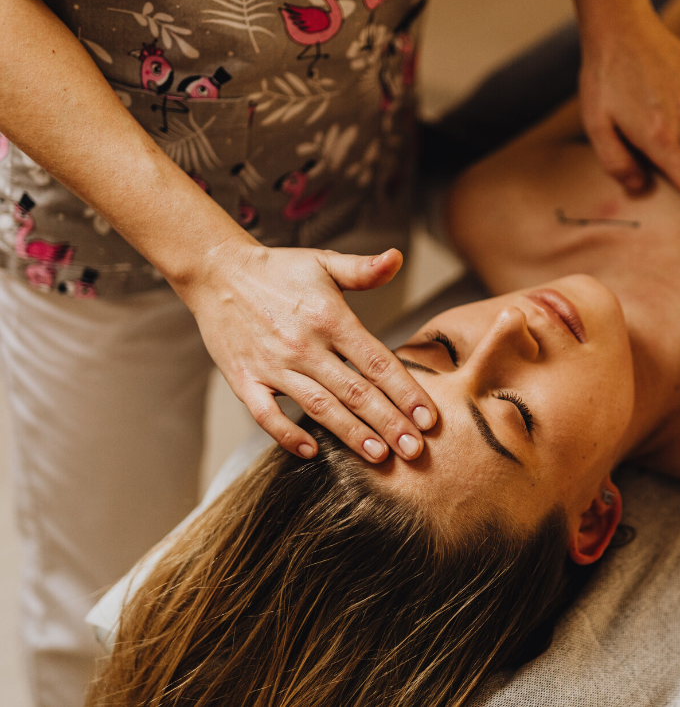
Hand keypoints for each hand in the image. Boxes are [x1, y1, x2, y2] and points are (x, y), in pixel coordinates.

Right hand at [183, 241, 436, 462]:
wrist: (216, 271)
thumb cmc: (277, 270)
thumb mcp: (324, 262)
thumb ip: (364, 269)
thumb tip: (397, 258)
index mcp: (329, 318)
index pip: (377, 362)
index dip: (406, 392)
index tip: (429, 418)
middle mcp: (304, 345)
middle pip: (355, 391)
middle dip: (388, 423)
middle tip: (415, 450)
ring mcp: (272, 365)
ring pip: (319, 407)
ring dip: (351, 434)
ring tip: (379, 456)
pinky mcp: (244, 380)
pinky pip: (266, 415)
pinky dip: (287, 435)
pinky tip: (313, 452)